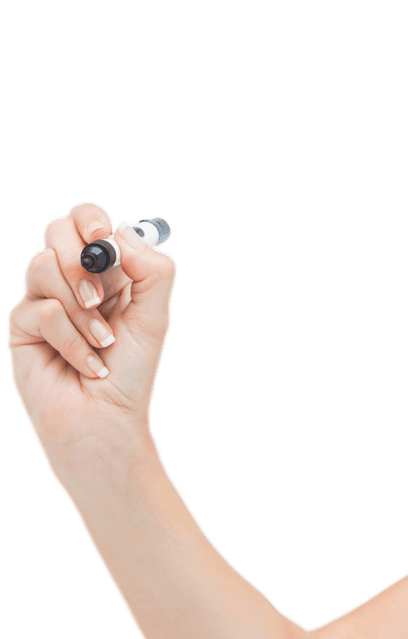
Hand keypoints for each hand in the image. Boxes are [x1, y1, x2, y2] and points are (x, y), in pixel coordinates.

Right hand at [6, 200, 178, 456]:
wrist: (106, 419)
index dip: (91, 219)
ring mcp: (43, 297)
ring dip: (81, 308)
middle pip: (56, 229)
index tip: (102, 239)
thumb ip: (151, 270)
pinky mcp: (22, 323)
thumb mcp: (155, 316)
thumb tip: (119, 231)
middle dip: (81, 261)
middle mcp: (73, 279)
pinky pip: (42, 310)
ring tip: (103, 341)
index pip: (89, 221)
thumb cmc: (132, 371)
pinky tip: (87, 364)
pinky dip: (73, 340)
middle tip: (100, 298)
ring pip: (43, 264)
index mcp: (108, 270)